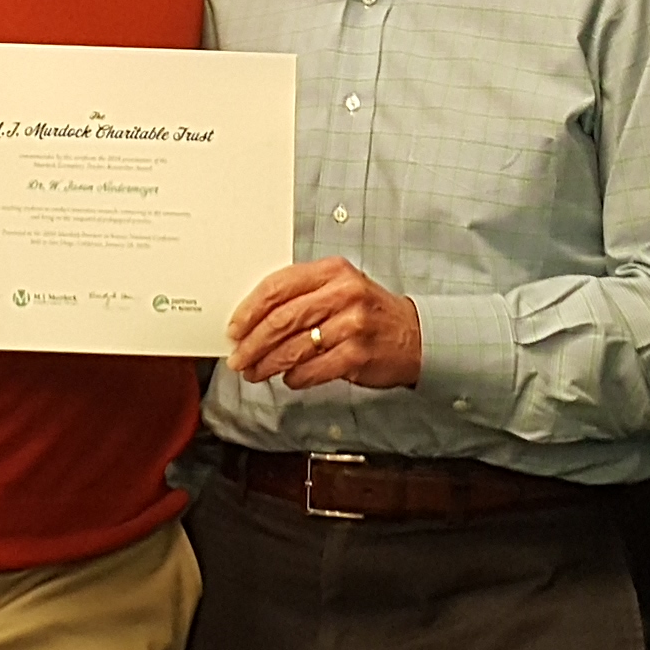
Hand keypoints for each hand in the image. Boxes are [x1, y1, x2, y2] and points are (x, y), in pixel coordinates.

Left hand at [225, 258, 421, 389]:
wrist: (416, 337)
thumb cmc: (370, 313)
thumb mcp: (341, 288)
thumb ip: (303, 295)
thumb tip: (255, 318)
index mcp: (333, 271)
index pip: (278, 286)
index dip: (249, 309)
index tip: (234, 327)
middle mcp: (343, 294)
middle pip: (281, 319)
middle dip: (252, 342)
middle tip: (238, 356)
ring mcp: (352, 325)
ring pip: (293, 347)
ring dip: (267, 364)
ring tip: (255, 372)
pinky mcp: (357, 355)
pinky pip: (312, 370)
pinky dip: (294, 378)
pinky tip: (288, 379)